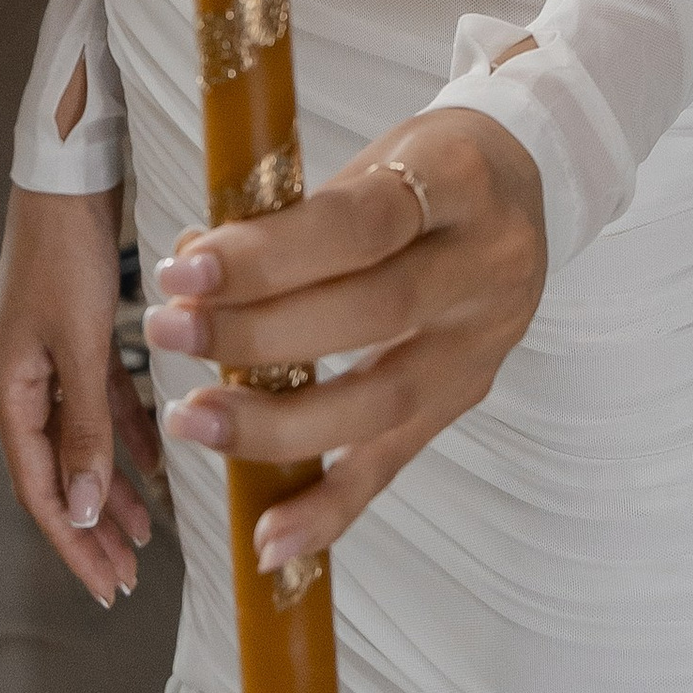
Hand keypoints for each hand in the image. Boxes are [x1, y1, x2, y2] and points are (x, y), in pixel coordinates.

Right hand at [0, 185, 162, 607]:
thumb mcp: (79, 341)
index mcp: (9, 390)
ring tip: (146, 537)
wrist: (68, 173)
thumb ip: (84, 425)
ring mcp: (50, 359)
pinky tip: (153, 465)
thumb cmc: (65, 249)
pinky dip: (124, 436)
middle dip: (92, 530)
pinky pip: (101, 404)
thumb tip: (85, 509)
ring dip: (112, 489)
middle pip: (57, 476)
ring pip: (82, 444)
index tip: (106, 586)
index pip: (39, 490)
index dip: (74, 542)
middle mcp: (23, 382)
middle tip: (126, 579)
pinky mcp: (78, 336)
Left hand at [144, 103, 546, 577]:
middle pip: (371, 312)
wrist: (525, 183)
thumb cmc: (425, 165)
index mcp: (459, 180)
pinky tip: (271, 538)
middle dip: (256, 332)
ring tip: (192, 419)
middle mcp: (486, 265)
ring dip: (276, 424)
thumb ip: (290, 213)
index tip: (186, 269)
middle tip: (168, 331)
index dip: (269, 254)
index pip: (360, 224)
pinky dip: (330, 506)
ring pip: (382, 400)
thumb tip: (192, 262)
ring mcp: (483, 342)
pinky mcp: (468, 396)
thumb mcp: (371, 154)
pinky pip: (397, 461)